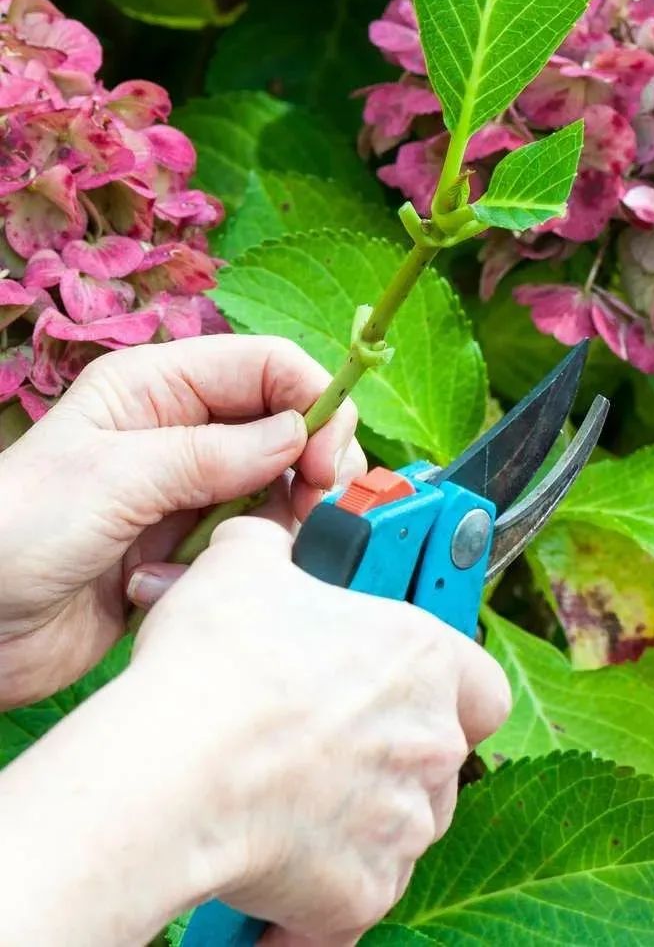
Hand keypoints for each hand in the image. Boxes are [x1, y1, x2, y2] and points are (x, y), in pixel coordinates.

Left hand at [0, 335, 365, 707]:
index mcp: (157, 385)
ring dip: (276, 521)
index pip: (267, 366)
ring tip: (247, 554)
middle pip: (285, 425)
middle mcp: (179, 429)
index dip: (313, 401)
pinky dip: (238, 563)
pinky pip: (246, 543)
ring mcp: (184, 491)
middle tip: (315, 511)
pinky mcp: (183, 550)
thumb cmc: (15, 531)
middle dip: (310, 464)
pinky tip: (186, 584)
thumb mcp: (114, 478)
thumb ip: (212, 454)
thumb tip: (298, 436)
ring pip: (275, 488)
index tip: (326, 460)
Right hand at [132, 516, 511, 946]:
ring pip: (398, 828)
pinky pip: (353, 897)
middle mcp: (430, 742)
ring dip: (355, 819)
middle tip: (317, 744)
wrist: (172, 769)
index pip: (481, 685)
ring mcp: (403, 824)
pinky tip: (265, 867)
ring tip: (284, 801)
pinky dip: (318, 893)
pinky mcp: (363, 893)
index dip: (448, 689)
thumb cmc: (217, 664)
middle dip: (383, 756)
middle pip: (432, 758)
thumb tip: (265, 546)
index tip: (401, 689)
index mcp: (422, 658)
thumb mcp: (243, 566)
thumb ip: (274, 551)